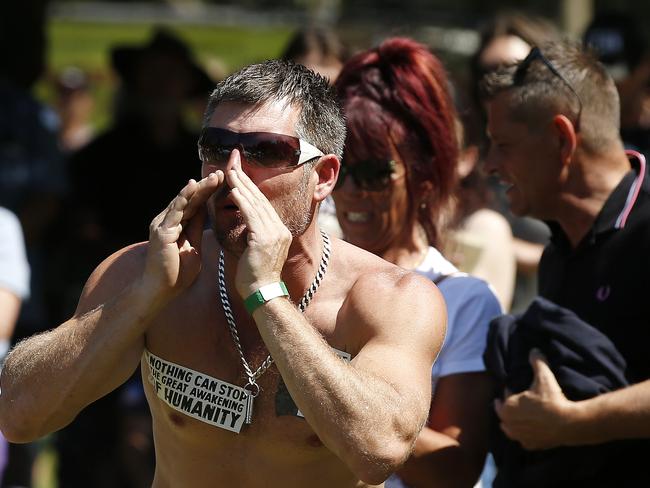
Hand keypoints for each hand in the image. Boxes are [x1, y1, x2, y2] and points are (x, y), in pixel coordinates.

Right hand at [143, 171, 223, 299]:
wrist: (162, 290)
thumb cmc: (177, 272)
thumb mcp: (193, 246)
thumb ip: (196, 228)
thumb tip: (206, 212)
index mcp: (177, 224)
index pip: (196, 204)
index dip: (209, 192)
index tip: (224, 181)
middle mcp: (168, 220)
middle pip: (191, 199)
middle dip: (206, 185)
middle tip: (222, 172)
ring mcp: (163, 224)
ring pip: (184, 201)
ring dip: (199, 188)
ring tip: (214, 177)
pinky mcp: (161, 231)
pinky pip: (175, 211)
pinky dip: (184, 197)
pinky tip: (193, 186)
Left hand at [225, 152, 291, 297]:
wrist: (262, 295)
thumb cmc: (255, 278)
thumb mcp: (256, 252)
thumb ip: (254, 235)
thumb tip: (247, 226)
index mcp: (280, 232)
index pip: (264, 204)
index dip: (251, 188)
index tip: (240, 174)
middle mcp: (280, 230)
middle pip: (261, 199)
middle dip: (246, 180)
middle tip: (234, 163)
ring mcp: (274, 234)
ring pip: (256, 204)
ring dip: (241, 186)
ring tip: (230, 172)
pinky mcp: (264, 239)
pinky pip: (251, 215)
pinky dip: (241, 201)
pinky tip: (232, 190)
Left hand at [495, 349, 575, 449]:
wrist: (568, 423)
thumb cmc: (552, 400)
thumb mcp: (544, 377)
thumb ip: (537, 362)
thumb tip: (534, 349)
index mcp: (507, 407)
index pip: (503, 398)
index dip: (508, 393)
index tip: (512, 388)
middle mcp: (509, 424)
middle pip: (503, 415)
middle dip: (506, 408)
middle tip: (511, 402)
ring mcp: (519, 436)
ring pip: (509, 430)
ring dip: (511, 423)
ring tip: (516, 418)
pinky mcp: (531, 445)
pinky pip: (522, 441)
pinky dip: (523, 436)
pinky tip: (528, 431)